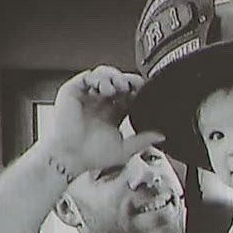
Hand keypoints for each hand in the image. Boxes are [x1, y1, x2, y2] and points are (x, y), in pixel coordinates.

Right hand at [42, 67, 164, 177]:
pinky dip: (99, 78)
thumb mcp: (124, 149)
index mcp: (113, 113)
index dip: (136, 90)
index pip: (128, 95)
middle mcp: (100, 102)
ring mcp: (87, 96)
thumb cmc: (92, 156)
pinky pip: (88, 76)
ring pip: (104, 75)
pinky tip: (106, 89)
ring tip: (119, 87)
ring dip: (114, 77)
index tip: (144, 91)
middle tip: (133, 87)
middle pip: (118, 81)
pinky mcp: (73, 92)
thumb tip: (161, 136)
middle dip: (127, 81)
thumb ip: (143, 140)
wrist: (71, 157)